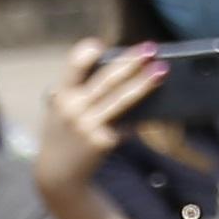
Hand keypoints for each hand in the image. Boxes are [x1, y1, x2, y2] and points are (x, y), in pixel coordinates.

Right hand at [36, 41, 160, 197]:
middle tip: (151, 48)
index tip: (100, 44)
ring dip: (144, 83)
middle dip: (131, 61)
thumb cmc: (65, 135)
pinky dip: (140, 117)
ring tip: (161, 71)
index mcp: (62, 94)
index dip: (86, 53)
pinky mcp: (101, 141)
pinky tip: (157, 110)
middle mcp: (73, 108)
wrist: (57, 174)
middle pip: (107, 79)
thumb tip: (123, 74)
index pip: (73, 66)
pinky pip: (126, 124)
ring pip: (121, 99)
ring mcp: (87, 126)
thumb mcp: (62, 110)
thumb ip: (80, 92)